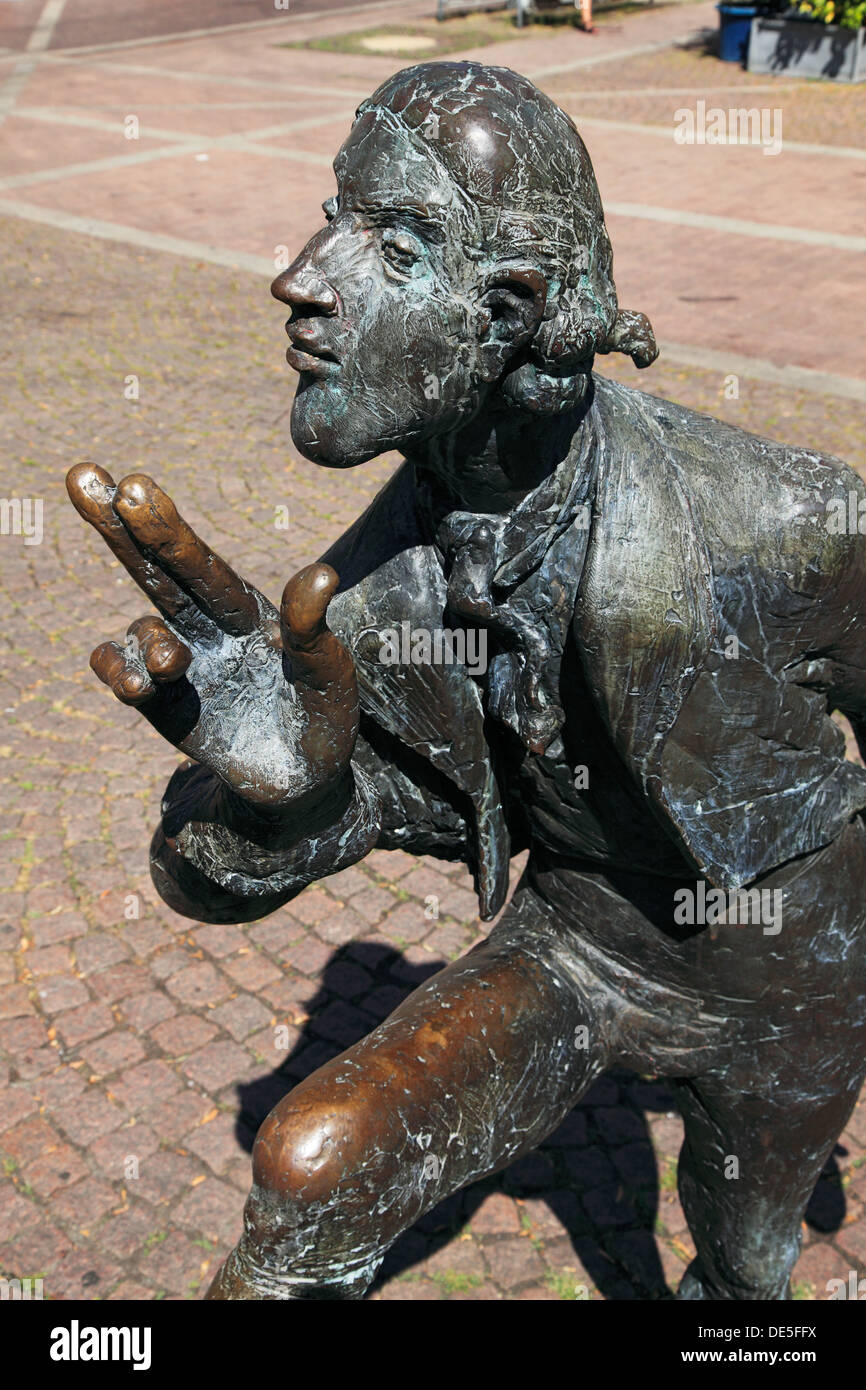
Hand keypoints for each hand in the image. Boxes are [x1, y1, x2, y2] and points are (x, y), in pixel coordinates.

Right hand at [66, 465, 358, 815]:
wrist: (300, 785)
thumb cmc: (323, 721)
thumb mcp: (332, 679)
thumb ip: (317, 632)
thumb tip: (320, 574)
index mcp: (248, 612)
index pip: (201, 564)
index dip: (168, 528)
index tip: (136, 485)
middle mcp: (207, 627)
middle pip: (154, 569)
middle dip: (118, 524)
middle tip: (83, 473)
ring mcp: (179, 662)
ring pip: (140, 625)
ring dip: (149, 641)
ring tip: (175, 666)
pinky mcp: (159, 702)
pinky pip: (121, 671)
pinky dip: (121, 670)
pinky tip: (142, 686)